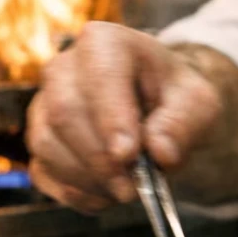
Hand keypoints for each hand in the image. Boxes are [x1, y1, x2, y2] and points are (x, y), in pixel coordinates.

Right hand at [24, 22, 224, 212]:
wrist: (159, 109)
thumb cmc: (175, 98)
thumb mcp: (197, 103)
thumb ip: (183, 123)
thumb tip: (161, 152)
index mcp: (104, 42)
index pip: (99, 75)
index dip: (110, 118)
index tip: (128, 154)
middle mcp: (64, 69)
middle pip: (64, 113)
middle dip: (99, 159)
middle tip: (133, 187)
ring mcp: (43, 106)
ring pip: (48, 146)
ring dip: (90, 179)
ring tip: (129, 189)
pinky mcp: (39, 141)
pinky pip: (44, 172)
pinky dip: (77, 193)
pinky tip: (108, 194)